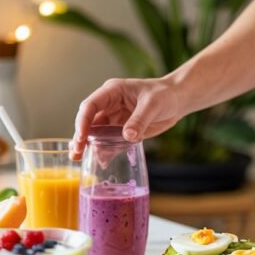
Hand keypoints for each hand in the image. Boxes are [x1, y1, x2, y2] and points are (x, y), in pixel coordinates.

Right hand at [71, 77, 186, 159]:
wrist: (177, 101)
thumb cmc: (165, 95)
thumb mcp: (153, 104)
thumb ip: (140, 119)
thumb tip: (127, 135)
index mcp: (112, 92)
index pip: (90, 105)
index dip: (83, 121)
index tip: (81, 138)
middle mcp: (109, 105)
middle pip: (88, 121)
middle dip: (81, 137)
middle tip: (76, 153)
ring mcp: (114, 119)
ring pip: (95, 133)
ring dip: (89, 146)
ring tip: (81, 160)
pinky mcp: (121, 131)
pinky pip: (109, 142)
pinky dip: (104, 151)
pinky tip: (102, 162)